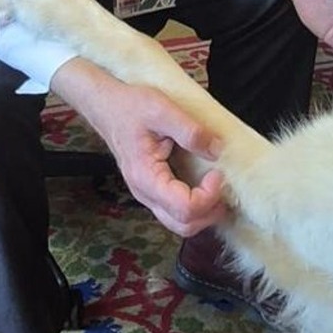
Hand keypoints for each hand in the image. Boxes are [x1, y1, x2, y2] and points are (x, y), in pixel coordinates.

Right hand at [50, 58, 226, 235]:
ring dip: (204, 214)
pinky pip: (175, 211)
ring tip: (218, 189)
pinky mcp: (152, 189)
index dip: (208, 196)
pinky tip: (206, 187)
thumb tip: (217, 150)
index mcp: (146, 177)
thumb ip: (190, 131)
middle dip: (210, 212)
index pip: (184, 208)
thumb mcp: (162, 109)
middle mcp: (144, 193)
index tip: (218, 173)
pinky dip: (195, 207)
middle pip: (183, 225)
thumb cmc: (131, 106)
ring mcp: (147, 194)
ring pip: (179, 223)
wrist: (107, 106)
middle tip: (224, 187)